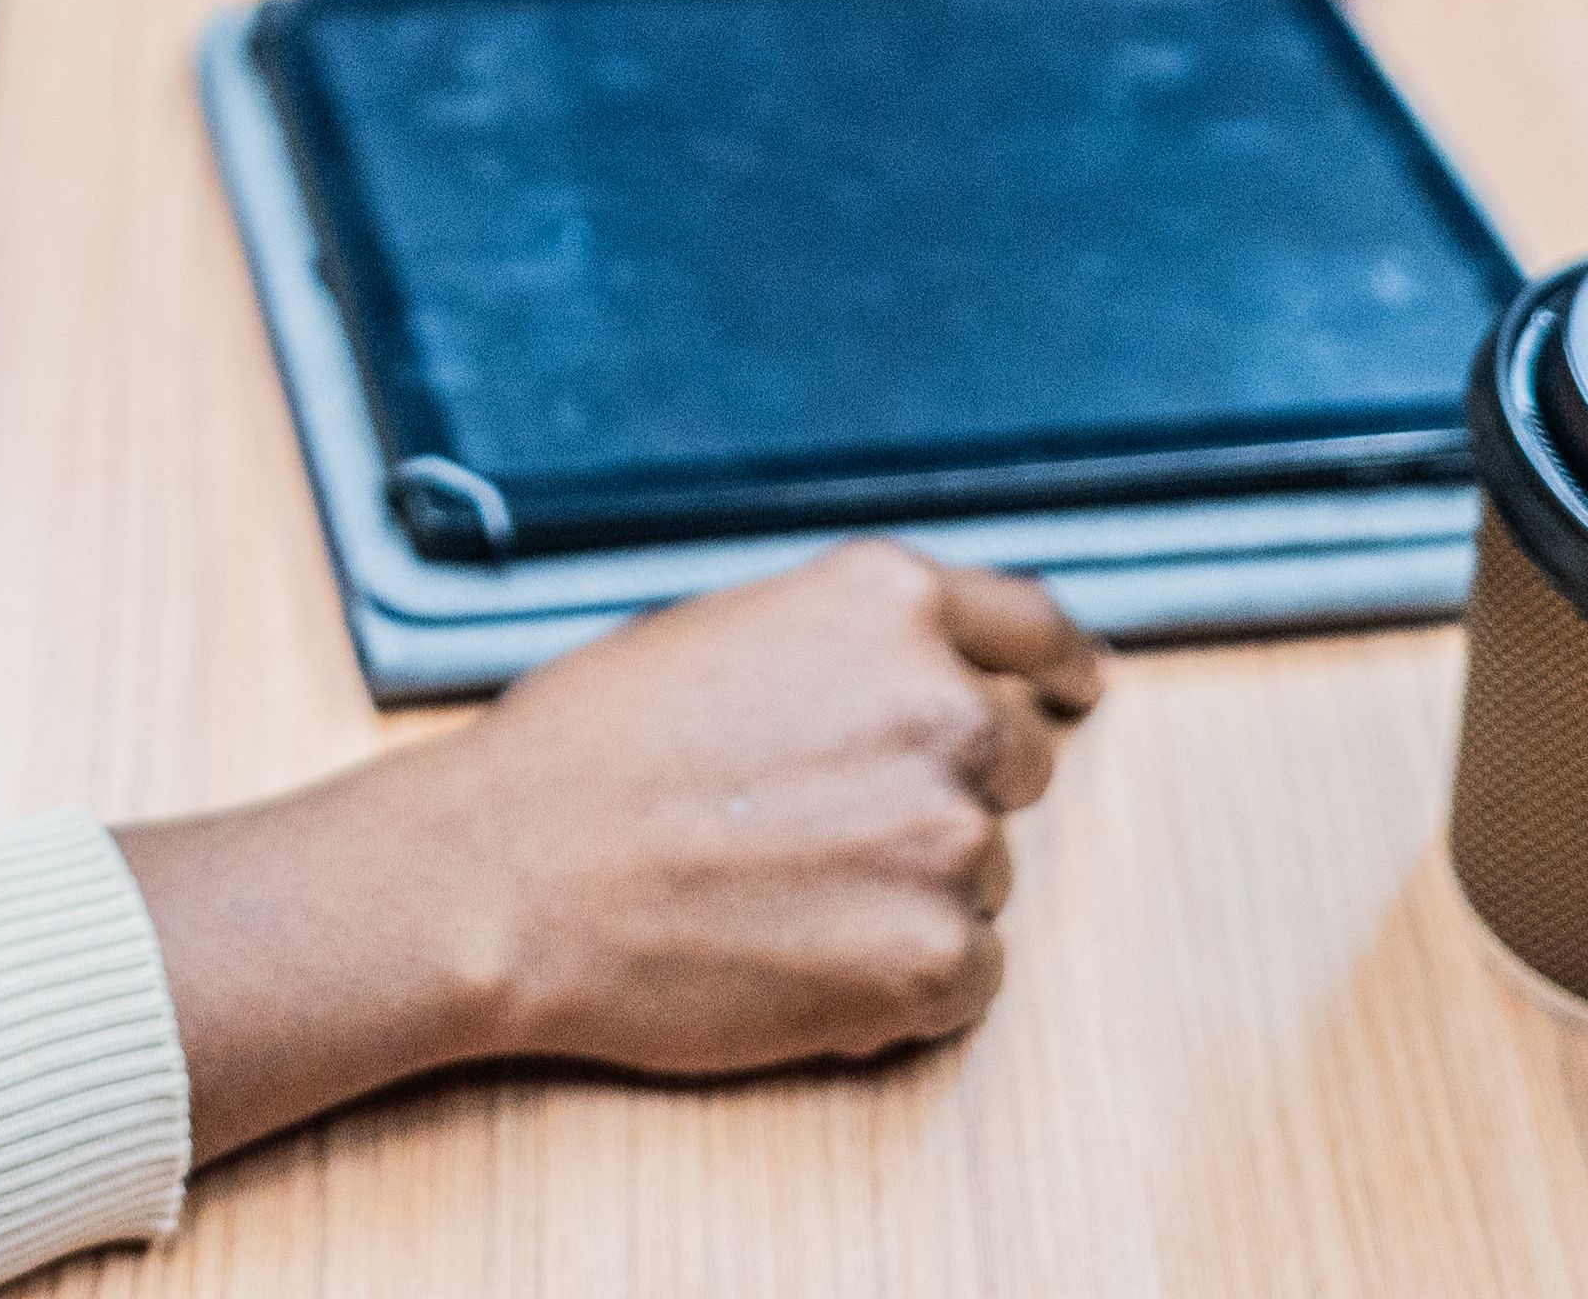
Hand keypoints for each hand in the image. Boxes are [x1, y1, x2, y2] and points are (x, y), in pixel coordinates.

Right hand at [434, 546, 1101, 1075]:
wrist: (507, 877)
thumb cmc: (582, 758)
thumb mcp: (723, 637)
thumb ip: (842, 653)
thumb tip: (912, 692)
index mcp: (885, 603)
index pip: (1028, 627)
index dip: (1060, 665)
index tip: (1080, 691)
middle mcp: (944, 706)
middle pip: (1013, 762)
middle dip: (942, 793)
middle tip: (830, 833)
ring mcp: (948, 836)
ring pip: (978, 875)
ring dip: (905, 892)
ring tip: (773, 901)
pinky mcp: (935, 958)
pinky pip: (968, 976)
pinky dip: (901, 983)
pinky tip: (798, 963)